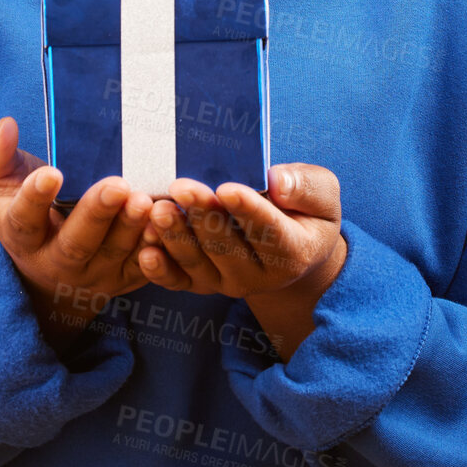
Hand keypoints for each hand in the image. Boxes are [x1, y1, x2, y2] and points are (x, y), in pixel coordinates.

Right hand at [0, 117, 153, 353]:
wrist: (51, 269)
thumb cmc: (28, 211)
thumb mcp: (1, 185)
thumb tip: (4, 125)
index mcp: (23, 236)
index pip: (25, 220)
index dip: (35, 199)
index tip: (51, 173)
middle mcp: (56, 262)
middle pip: (75, 244)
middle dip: (96, 215)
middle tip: (117, 185)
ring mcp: (94, 274)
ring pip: (114, 255)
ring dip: (131, 228)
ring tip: (145, 200)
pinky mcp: (126, 278)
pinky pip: (145, 267)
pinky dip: (158, 248)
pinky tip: (168, 222)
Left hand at [136, 164, 346, 361]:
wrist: (292, 247)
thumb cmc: (304, 210)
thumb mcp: (322, 194)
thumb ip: (306, 187)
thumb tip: (278, 183)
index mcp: (293, 252)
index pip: (269, 232)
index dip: (248, 210)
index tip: (227, 189)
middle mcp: (259, 275)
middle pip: (227, 247)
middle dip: (202, 217)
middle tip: (181, 187)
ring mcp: (227, 281)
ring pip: (198, 263)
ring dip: (175, 238)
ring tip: (158, 210)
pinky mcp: (201, 283)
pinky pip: (178, 281)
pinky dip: (160, 269)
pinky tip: (145, 250)